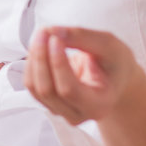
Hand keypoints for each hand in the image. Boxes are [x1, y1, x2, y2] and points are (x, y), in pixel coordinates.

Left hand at [24, 26, 142, 125]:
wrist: (113, 77)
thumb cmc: (114, 62)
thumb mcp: (108, 45)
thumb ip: (82, 37)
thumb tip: (52, 32)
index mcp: (99, 106)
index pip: (68, 90)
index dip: (57, 63)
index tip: (55, 38)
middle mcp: (78, 114)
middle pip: (47, 90)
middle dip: (41, 57)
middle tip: (45, 31)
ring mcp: (60, 111)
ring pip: (35, 87)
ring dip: (34, 58)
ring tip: (43, 35)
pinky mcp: (47, 102)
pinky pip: (31, 84)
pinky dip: (32, 63)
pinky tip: (41, 47)